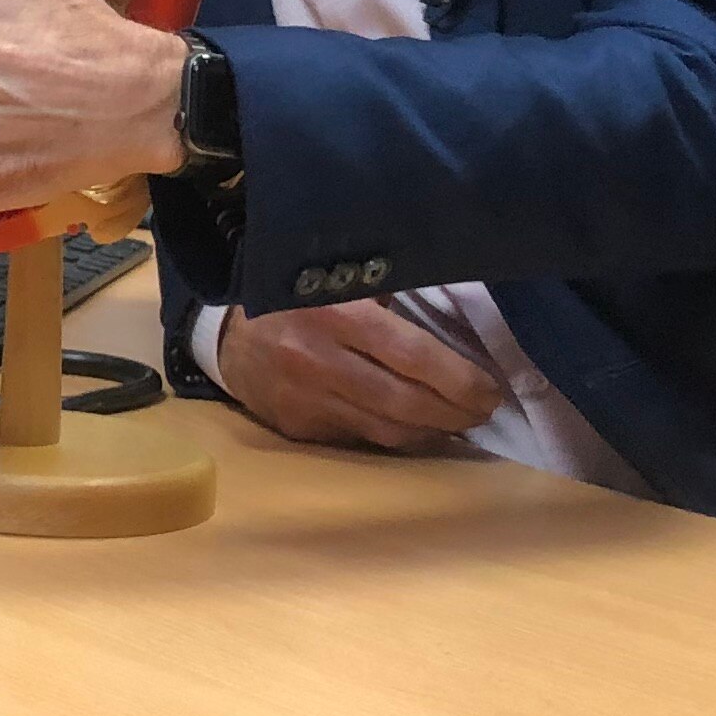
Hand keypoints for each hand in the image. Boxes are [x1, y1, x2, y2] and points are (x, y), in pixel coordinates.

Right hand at [213, 300, 507, 452]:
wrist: (225, 333)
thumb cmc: (296, 294)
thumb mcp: (339, 277)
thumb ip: (389, 292)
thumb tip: (459, 308)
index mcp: (335, 314)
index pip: (411, 356)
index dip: (459, 379)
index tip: (490, 389)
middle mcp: (318, 362)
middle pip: (404, 402)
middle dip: (455, 412)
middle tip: (484, 409)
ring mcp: (305, 400)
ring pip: (386, 430)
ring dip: (432, 431)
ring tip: (460, 422)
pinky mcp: (297, 427)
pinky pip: (360, 438)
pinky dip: (395, 435)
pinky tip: (417, 427)